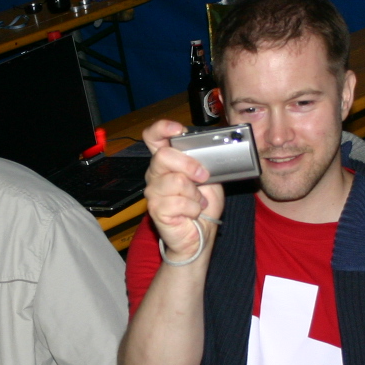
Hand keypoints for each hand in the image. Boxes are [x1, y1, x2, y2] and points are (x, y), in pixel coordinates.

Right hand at [142, 119, 223, 261]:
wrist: (200, 235)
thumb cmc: (202, 206)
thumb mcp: (210, 179)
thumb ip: (203, 163)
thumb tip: (204, 153)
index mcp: (168, 161)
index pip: (153, 137)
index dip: (162, 129)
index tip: (178, 130)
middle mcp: (156, 173)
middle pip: (163, 156)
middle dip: (189, 165)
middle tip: (203, 178)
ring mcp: (153, 191)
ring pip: (175, 180)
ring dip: (195, 193)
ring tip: (198, 202)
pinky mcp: (155, 209)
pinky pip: (178, 202)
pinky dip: (193, 208)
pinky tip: (192, 213)